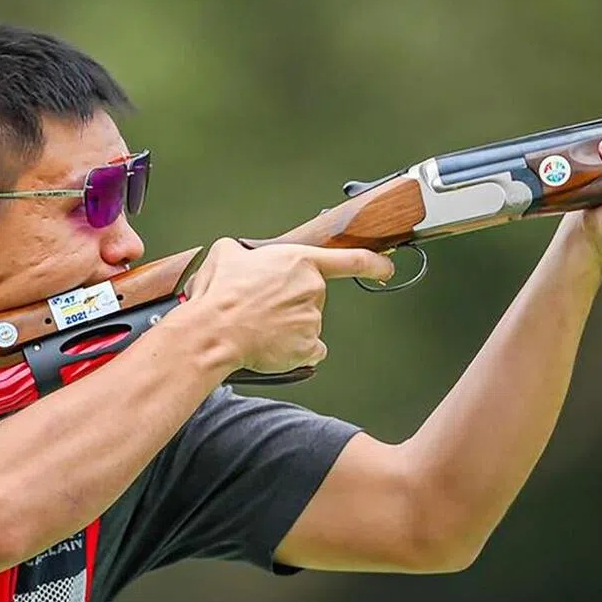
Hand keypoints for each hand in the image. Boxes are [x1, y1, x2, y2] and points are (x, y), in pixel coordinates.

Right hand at [175, 238, 393, 374]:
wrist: (215, 331)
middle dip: (293, 302)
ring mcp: (314, 319)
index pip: (351, 260)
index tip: (387, 267)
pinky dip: (295, 349)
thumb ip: (245, 251)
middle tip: (263, 307)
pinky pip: (310, 348)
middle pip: (314, 296)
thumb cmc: (220, 295)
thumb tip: (243, 258)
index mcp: (300, 261)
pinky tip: (274, 344)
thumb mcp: (226, 254)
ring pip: (309, 324)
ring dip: (290, 327)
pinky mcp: (310, 346)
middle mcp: (314, 289)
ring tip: (260, 326)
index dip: (374, 263)